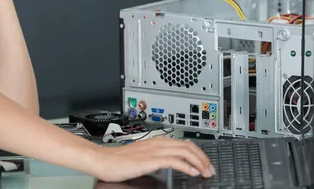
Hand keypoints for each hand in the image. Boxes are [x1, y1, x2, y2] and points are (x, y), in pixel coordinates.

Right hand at [89, 137, 214, 182]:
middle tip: (210, 169)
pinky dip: (186, 166)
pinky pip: (174, 160)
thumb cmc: (117, 160)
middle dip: (203, 157)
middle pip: (188, 145)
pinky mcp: (151, 160)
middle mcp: (157, 143)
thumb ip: (154, 157)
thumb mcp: (141, 157)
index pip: (183, 142)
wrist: (103, 160)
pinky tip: (192, 172)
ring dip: (198, 162)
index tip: (205, 164)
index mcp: (156, 141)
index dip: (198, 153)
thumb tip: (166, 163)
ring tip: (205, 172)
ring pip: (184, 151)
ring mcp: (154, 150)